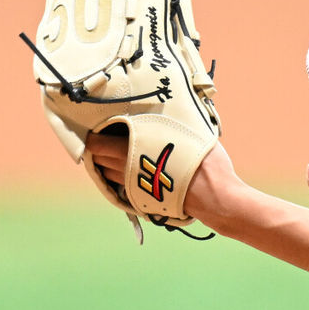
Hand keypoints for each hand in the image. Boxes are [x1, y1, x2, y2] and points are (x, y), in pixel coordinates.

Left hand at [85, 133, 238, 225]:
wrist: (213, 197)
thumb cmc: (204, 161)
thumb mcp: (193, 132)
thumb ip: (173, 124)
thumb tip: (173, 110)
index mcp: (134, 149)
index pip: (98, 143)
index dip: (95, 135)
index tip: (100, 127)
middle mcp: (127, 168)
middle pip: (99, 158)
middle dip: (99, 149)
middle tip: (108, 138)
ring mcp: (133, 186)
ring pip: (107, 173)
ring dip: (108, 164)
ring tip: (119, 154)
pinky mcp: (140, 199)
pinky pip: (119, 187)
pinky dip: (119, 178)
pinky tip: (131, 172)